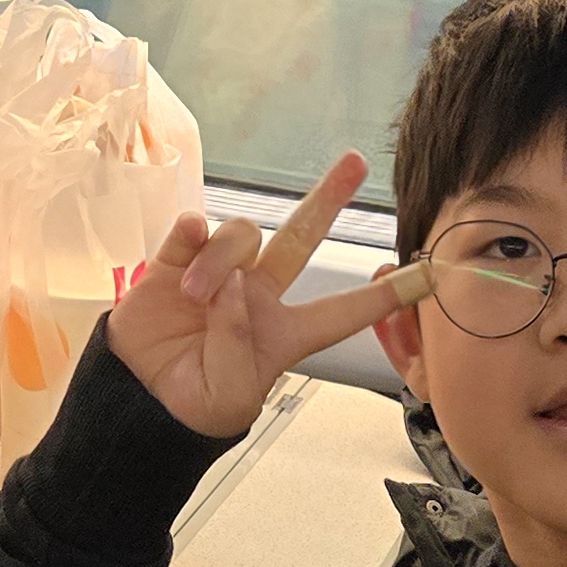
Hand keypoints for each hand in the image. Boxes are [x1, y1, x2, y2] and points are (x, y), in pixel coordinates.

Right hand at [109, 152, 430, 441]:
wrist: (136, 402)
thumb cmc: (194, 405)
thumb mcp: (231, 390)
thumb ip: (238, 336)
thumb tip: (235, 282)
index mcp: (284, 332)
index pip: (344, 311)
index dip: (386, 296)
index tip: (430, 274)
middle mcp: (257, 293)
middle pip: (300, 236)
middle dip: (327, 198)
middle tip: (354, 161)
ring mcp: (217, 272)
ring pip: (240, 234)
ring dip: (221, 259)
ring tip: (195, 296)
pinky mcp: (173, 261)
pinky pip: (192, 228)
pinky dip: (191, 234)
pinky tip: (183, 251)